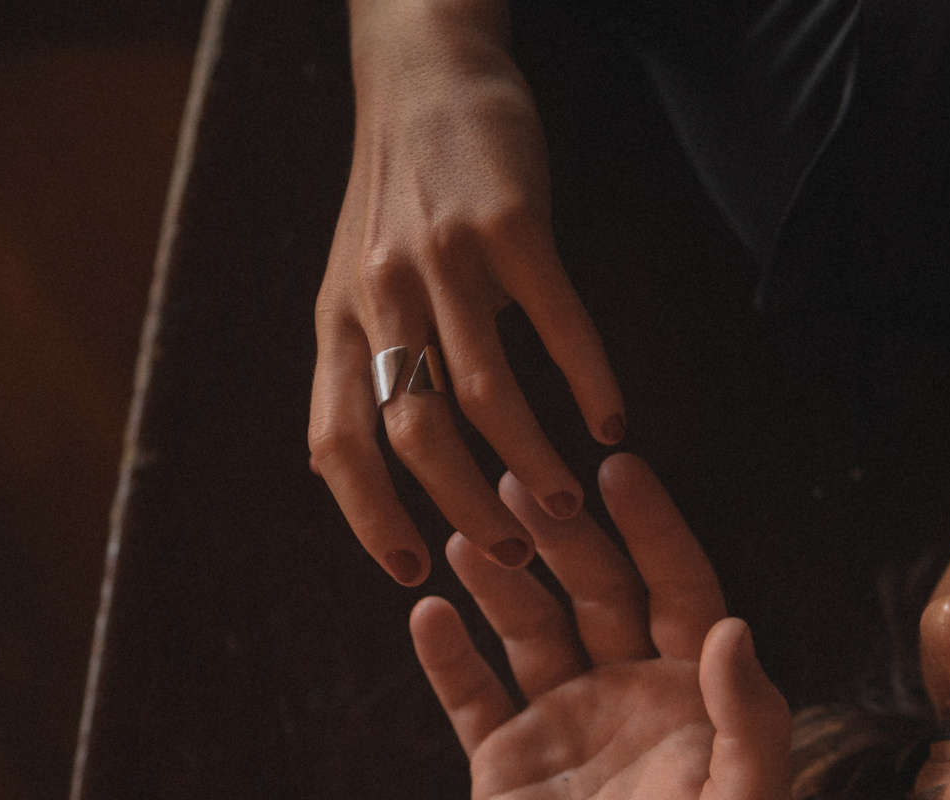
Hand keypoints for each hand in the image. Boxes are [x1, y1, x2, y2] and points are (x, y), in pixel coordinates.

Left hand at [311, 0, 625, 585]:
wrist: (424, 76)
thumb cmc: (398, 197)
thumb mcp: (355, 285)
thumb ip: (370, 367)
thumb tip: (395, 473)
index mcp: (337, 324)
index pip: (335, 444)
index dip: (367, 517)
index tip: (412, 573)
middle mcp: (378, 298)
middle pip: (415, 433)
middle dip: (465, 508)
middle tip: (515, 555)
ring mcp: (442, 259)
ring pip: (485, 392)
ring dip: (531, 461)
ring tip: (567, 505)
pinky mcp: (508, 224)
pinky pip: (554, 321)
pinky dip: (588, 379)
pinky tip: (614, 421)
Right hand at [410, 455, 793, 799]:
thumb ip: (750, 722)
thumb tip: (731, 625)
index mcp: (693, 693)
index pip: (676, 586)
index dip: (653, 527)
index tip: (620, 466)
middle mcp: (627, 689)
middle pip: (596, 590)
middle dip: (563, 535)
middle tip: (520, 478)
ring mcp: (562, 718)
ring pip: (528, 627)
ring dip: (501, 580)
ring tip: (470, 535)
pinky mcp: (504, 758)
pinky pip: (471, 694)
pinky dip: (449, 656)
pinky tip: (427, 612)